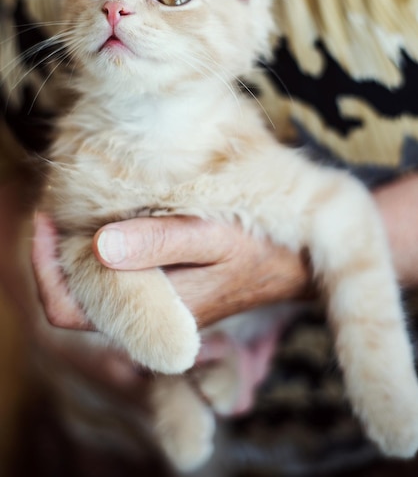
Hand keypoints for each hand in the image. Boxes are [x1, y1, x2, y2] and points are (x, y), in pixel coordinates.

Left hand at [32, 212, 308, 411]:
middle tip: (57, 202)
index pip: (68, 310)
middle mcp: (148, 316)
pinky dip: (103, 245)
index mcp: (151, 312)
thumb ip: (158, 243)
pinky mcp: (167, 289)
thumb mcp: (214, 238)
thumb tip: (97, 244)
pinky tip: (113, 213)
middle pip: (74, 295)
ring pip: (93, 284)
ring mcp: (156, 303)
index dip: (44, 267)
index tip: (48, 216)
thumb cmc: (263, 250)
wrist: (300, 265)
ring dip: (77, 246)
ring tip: (79, 203)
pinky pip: (117, 273)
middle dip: (56, 250)